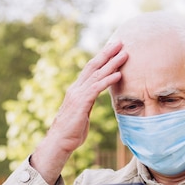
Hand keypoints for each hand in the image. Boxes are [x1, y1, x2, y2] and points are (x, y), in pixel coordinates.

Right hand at [31, 42, 127, 184]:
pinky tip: (118, 75)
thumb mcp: (82, 113)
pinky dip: (108, 80)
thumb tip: (93, 100)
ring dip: (112, 64)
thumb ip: (87, 104)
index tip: (113, 49)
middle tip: (120, 42)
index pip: (90, 69)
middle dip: (107, 53)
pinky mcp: (81, 103)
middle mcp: (76, 89)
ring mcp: (78, 95)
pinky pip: (97, 89)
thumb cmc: (71, 132)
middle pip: (93, 66)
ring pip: (97, 74)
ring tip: (124, 54)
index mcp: (77, 90)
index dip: (102, 58)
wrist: (59, 142)